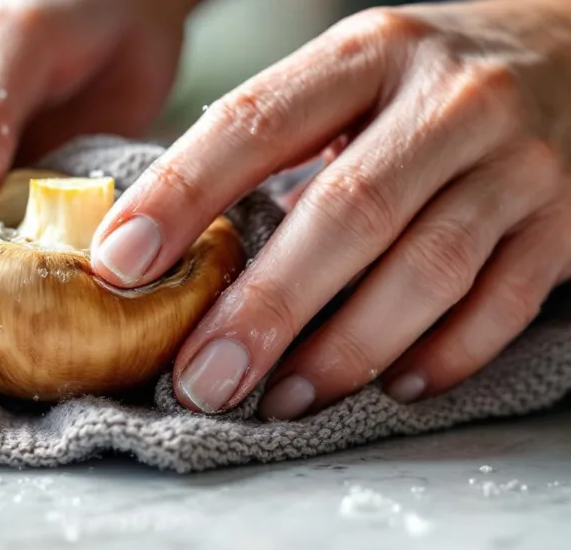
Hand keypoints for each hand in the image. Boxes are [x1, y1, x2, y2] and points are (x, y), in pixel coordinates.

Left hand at [89, 0, 570, 418]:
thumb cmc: (429, 80)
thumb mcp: (353, 76)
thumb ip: (279, 143)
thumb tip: (172, 243)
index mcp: (368, 53)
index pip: (257, 123)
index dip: (181, 195)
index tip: (119, 263)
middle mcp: (448, 102)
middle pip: (346, 214)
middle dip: (263, 308)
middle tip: (200, 378)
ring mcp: (518, 163)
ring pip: (427, 270)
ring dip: (344, 350)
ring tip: (279, 400)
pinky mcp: (569, 221)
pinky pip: (504, 305)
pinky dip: (444, 355)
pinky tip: (389, 389)